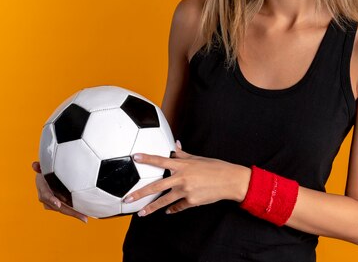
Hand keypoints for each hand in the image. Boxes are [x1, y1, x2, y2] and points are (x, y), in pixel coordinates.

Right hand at [32, 161, 87, 222]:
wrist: (45, 176)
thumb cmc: (47, 170)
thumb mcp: (44, 167)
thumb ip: (40, 166)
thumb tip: (34, 165)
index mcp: (42, 188)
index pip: (46, 196)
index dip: (51, 200)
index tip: (58, 204)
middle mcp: (46, 198)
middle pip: (58, 207)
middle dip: (69, 212)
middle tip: (82, 216)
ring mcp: (52, 203)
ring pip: (63, 209)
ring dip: (74, 213)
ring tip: (85, 217)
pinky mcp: (58, 204)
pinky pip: (66, 209)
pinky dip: (75, 212)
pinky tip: (84, 215)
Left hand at [123, 141, 250, 216]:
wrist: (230, 181)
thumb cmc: (215, 167)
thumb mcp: (198, 158)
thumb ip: (183, 154)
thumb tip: (175, 144)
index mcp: (183, 165)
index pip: (161, 160)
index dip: (147, 158)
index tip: (135, 157)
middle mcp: (182, 178)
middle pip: (156, 186)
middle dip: (140, 193)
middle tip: (127, 198)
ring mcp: (186, 191)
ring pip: (164, 201)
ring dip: (151, 208)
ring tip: (140, 213)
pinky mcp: (192, 202)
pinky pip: (178, 207)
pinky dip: (172, 209)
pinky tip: (167, 211)